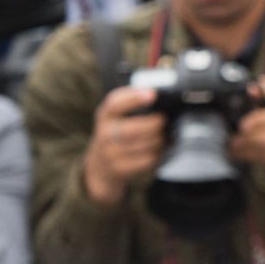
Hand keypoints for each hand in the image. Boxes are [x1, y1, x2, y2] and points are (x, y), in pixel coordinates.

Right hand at [84, 86, 165, 206]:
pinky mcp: (120, 169)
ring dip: (160, 140)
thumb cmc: (114, 135)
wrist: (99, 167)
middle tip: (164, 120)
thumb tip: (154, 94)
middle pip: (133, 128)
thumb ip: (130, 103)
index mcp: (105, 116)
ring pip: (144, 145)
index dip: (134, 98)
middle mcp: (105, 134)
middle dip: (154, 124)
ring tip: (165, 136)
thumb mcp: (114, 117)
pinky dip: (159, 154)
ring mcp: (111, 154)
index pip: (115, 104)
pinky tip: (160, 150)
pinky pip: (147, 160)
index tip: (152, 94)